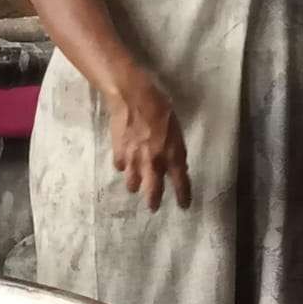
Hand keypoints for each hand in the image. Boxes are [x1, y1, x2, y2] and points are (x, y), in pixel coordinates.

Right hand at [107, 74, 191, 210]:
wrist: (132, 96)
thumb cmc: (159, 106)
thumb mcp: (175, 128)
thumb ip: (176, 149)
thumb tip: (177, 164)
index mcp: (172, 154)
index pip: (180, 182)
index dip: (183, 196)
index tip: (183, 206)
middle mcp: (153, 162)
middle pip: (153, 192)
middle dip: (153, 202)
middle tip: (153, 207)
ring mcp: (134, 160)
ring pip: (133, 185)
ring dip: (135, 185)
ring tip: (135, 185)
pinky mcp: (118, 153)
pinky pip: (120, 167)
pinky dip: (123, 167)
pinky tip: (124, 163)